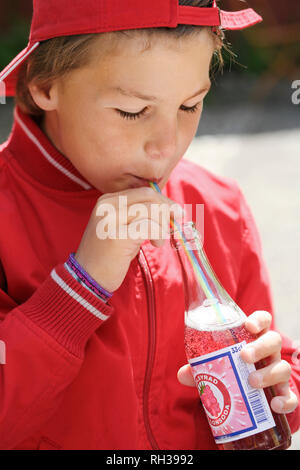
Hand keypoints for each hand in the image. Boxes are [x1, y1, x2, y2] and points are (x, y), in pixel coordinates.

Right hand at [75, 187, 182, 291]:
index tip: (174, 213)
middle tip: (175, 224)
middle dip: (167, 209)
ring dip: (163, 226)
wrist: (87, 278)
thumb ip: (137, 214)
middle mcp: (106, 206)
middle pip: (149, 197)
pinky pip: (148, 226)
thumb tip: (168, 208)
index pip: (143, 191)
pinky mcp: (117, 236)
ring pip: (150, 211)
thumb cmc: (108, 255)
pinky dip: (159, 234)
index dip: (163, 201)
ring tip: (160, 241)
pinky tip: (156, 244)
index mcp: (106, 201)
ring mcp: (110, 220)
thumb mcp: (121, 227)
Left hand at [177, 310, 297, 413]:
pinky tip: (274, 405)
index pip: (263, 320)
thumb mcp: (217, 365)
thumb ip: (201, 367)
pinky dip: (285, 400)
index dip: (259, 320)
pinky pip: (290, 396)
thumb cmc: (232, 370)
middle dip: (261, 346)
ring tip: (252, 381)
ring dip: (269, 373)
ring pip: (282, 367)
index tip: (249, 326)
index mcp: (253, 338)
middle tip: (245, 356)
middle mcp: (269, 352)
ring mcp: (277, 371)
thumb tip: (182, 374)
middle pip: (273, 340)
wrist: (250, 395)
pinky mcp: (283, 393)